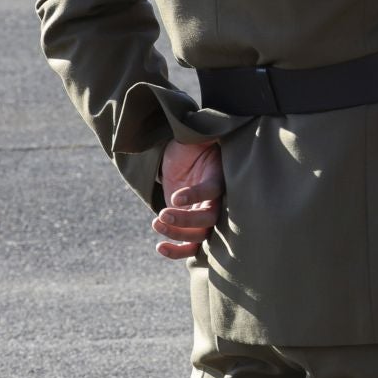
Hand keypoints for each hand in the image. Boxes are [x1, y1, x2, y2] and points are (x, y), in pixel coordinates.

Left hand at [151, 139, 221, 259]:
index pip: (212, 190)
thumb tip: (208, 126)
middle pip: (208, 219)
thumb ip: (203, 136)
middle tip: (163, 214)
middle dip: (185, 220)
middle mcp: (216, 200)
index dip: (196, 195)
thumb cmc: (192, 145)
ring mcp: (203, 214)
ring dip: (177, 233)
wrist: (181, 158)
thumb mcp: (196, 137)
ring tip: (156, 222)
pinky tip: (160, 247)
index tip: (175, 197)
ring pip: (198, 235)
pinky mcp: (189, 225)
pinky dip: (177, 250)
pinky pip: (189, 245)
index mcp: (220, 177)